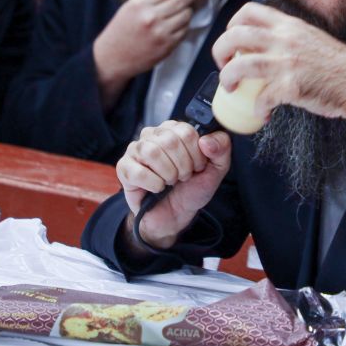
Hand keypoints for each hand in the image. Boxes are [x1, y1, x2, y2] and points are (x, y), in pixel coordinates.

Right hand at [93, 0, 201, 84]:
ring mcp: (160, 32)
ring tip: (186, 9)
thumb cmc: (121, 30)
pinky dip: (184, 25)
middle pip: (182, 0)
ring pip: (186, 15)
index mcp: (140, 2)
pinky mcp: (167, 46)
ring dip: (189, 10)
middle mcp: (151, 16)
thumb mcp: (131, 6)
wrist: (112, 57)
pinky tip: (179, 23)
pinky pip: (184, 30)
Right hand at [118, 121, 230, 248]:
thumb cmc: (191, 189)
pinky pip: (138, 172)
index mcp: (174, 130)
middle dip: (182, 166)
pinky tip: (157, 188)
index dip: (196, 154)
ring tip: (170, 182)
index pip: (186, 131)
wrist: (174, 215)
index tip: (197, 167)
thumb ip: (221, 149)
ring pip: (151, 152)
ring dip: (168, 174)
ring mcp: (136, 150)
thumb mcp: (215, 170)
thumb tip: (206, 141)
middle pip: (169, 141)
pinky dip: (153, 184)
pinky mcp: (124, 167)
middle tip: (183, 178)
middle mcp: (153, 135)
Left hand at [212, 2, 345, 177]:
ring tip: (229, 88)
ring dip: (227, 78)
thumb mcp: (311, 39)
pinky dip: (257, 108)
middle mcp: (284, 40)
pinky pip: (261, 98)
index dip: (232, 23)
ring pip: (239, 64)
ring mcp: (286, 63)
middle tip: (223, 64)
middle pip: (235, 35)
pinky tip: (262, 113)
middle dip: (220, 50)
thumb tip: (268, 46)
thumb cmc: (338, 67)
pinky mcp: (289, 87)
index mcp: (289, 26)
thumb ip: (289, 38)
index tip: (231, 39)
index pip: (249, 11)